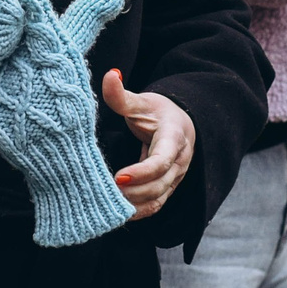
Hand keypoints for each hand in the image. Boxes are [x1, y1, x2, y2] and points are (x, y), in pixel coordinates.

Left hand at [102, 71, 194, 220]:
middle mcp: (180, 161)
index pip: (161, 161)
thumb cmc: (159, 112)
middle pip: (159, 184)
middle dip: (134, 191)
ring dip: (135, 204)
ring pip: (158, 198)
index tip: (118, 176)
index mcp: (175, 138)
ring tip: (108, 203)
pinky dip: (140, 211)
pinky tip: (119, 212)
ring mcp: (176, 177)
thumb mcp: (142, 101)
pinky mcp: (168, 188)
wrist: (180, 123)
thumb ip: (123, 95)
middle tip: (106, 191)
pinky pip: (156, 205)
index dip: (141, 172)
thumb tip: (109, 75)